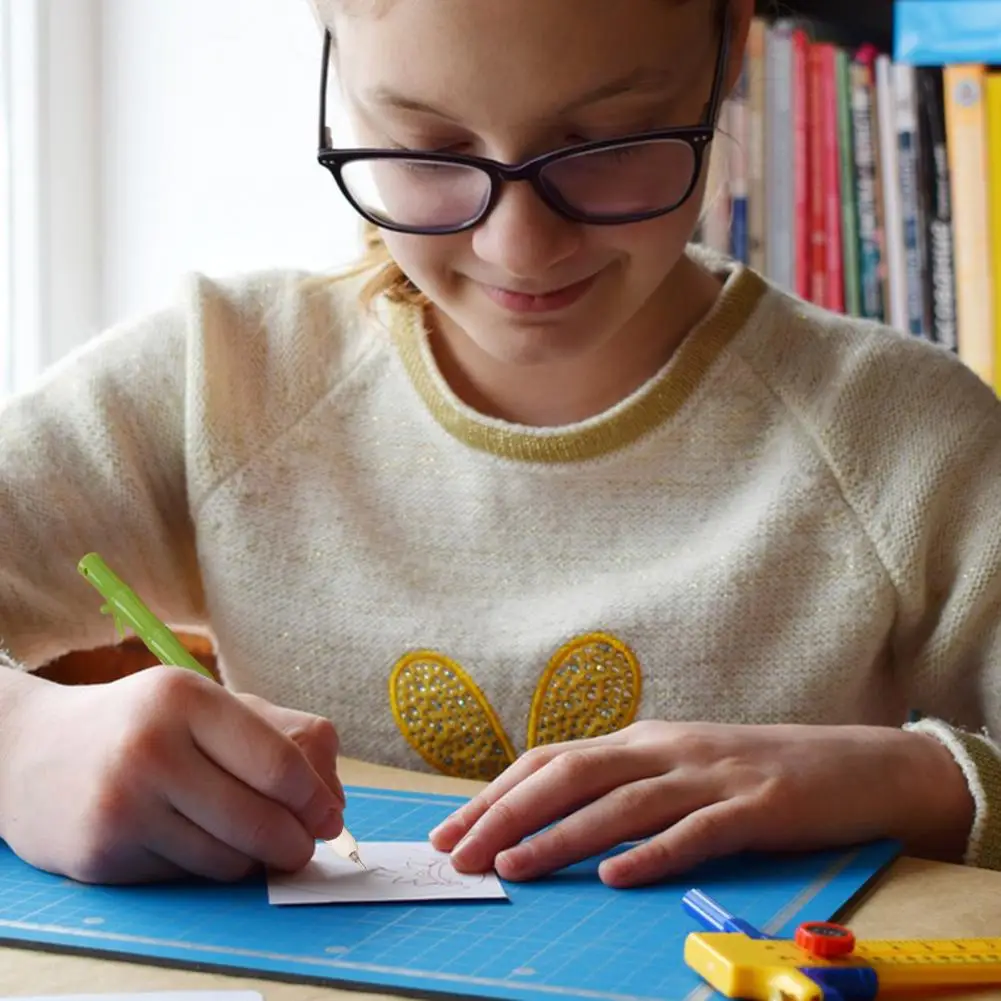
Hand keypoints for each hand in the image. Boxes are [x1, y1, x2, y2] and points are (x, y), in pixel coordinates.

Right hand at [0, 667, 344, 883]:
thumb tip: (333, 800)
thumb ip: (282, 735)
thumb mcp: (209, 706)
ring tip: (241, 837)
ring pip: (229, 858)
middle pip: (261, 818)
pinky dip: (205, 867)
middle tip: (302, 846)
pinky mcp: (102, 853)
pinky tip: (188, 840)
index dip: (316, 799)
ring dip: (251, 859)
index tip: (329, 817)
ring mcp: (123, 803)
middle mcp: (151, 747)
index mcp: (187, 697)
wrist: (31, 752)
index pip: (280, 762)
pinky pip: (187, 876)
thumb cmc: (142, 726)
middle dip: (295, 842)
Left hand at [429, 721, 973, 887]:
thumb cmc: (755, 773)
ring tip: (514, 868)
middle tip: (461, 855)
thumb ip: (626, 786)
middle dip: (508, 815)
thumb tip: (554, 820)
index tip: (454, 831)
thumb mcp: (680, 767)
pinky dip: (652, 856)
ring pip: (622, 804)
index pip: (552, 760)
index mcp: (642, 740)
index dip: (498, 794)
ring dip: (562, 836)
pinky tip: (615, 878)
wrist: (854, 763)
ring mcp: (710, 775)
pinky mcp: (755, 807)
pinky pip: (695, 833)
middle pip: (572, 775)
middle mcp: (666, 749)